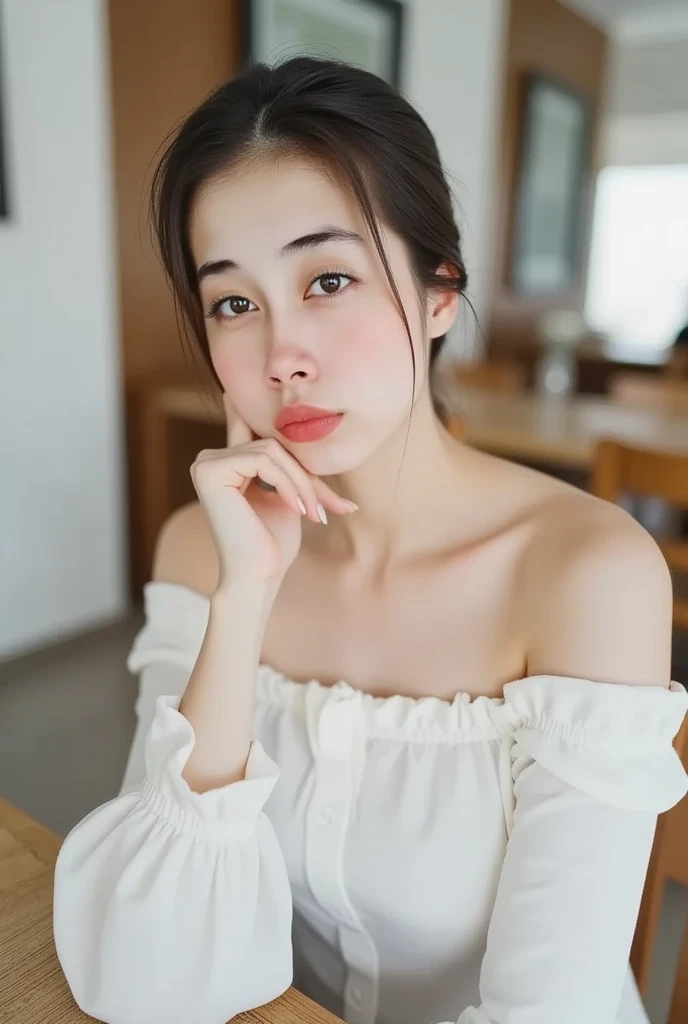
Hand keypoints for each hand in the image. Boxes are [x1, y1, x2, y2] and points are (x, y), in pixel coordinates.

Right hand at [190, 393, 356, 584]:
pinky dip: (288, 484)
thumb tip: (313, 429)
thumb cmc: (273, 544)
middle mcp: (209, 459)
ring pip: (271, 451)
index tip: (317, 474)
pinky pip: (263, 460)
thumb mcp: (288, 495)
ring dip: (302, 482)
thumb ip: (288, 466)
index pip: (263, 434)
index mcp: (224, 463)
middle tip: (335, 506)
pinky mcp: (210, 471)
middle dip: (307, 475)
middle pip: (273, 445)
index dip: (288, 444)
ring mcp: (206, 464)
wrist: (257, 578)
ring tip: (315, 513)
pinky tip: (298, 509)